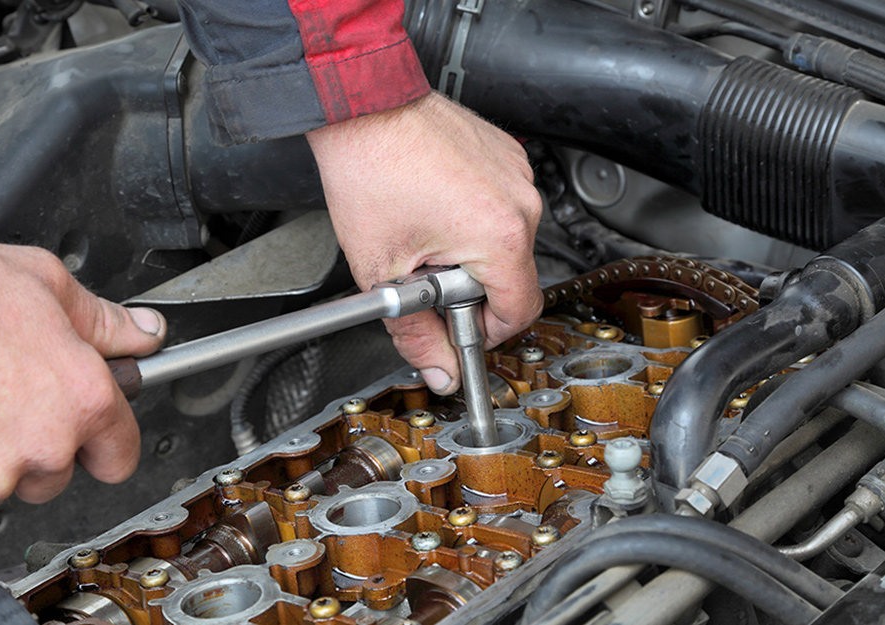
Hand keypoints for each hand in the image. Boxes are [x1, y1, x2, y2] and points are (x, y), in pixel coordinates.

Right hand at [0, 218, 165, 520]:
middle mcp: (42, 446)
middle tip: (1, 396)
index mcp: (82, 399)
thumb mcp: (46, 285)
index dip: (106, 441)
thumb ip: (105, 323)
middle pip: (56, 473)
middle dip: (37, 444)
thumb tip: (144, 333)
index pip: (121, 455)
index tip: (93, 434)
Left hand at [306, 92, 542, 393]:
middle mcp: (521, 203)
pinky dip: (471, 217)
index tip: (458, 329)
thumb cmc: (371, 170)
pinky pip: (501, 206)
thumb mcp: (383, 271)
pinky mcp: (507, 156)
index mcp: (501, 236)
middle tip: (423, 275)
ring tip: (425, 234)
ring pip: (506, 242)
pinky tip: (433, 207)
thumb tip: (438, 369)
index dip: (486, 332)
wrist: (364, 106)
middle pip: (512, 278)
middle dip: (468, 289)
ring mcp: (517, 175)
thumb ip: (415, 334)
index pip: (521, 313)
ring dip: (470, 252)